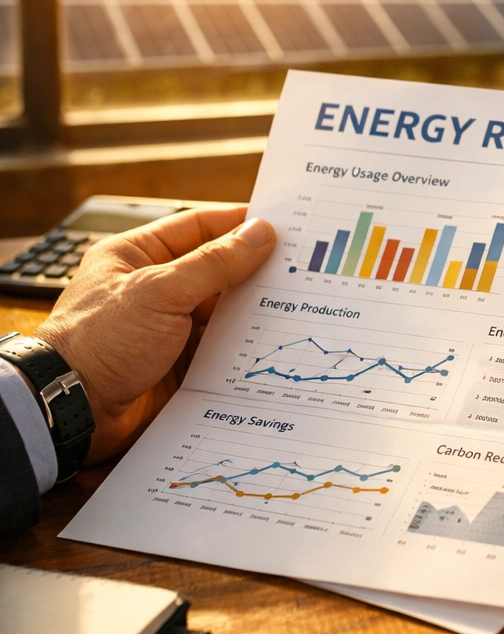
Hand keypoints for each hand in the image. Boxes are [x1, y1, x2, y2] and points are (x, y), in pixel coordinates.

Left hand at [35, 207, 274, 463]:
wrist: (74, 410)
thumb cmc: (99, 342)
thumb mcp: (160, 292)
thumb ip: (214, 263)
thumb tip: (260, 234)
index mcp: (137, 255)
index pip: (198, 226)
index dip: (238, 223)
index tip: (281, 224)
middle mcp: (154, 287)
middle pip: (216, 269)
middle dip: (254, 270)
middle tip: (299, 267)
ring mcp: (168, 325)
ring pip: (223, 309)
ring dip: (253, 309)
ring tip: (297, 303)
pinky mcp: (180, 360)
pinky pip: (222, 345)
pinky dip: (245, 344)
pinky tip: (274, 340)